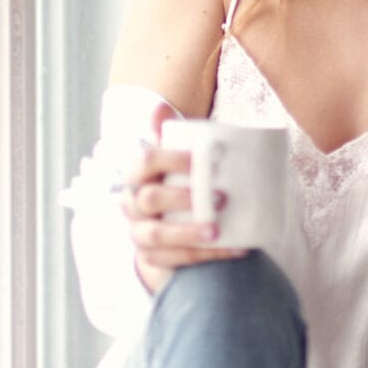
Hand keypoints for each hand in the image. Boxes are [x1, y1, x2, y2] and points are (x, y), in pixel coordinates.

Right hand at [121, 102, 248, 293]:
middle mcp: (131, 205)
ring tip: (218, 231)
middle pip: (148, 199)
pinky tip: (236, 249)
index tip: (201, 159)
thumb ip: (169, 136)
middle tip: (221, 196)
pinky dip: (206, 256)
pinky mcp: (152, 259)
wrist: (163, 231)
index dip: (171, 158)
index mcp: (136, 175)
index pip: (145, 161)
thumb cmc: (172, 186)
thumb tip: (160, 106)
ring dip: (189, 233)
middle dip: (182, 198)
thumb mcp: (170, 162)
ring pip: (157, 235)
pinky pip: (176, 260)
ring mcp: (139, 234)